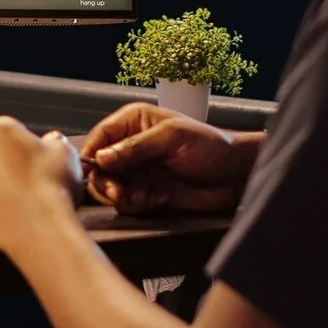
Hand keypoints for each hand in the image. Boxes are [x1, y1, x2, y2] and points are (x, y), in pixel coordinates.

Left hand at [0, 117, 82, 252]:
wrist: (39, 229)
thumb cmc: (51, 186)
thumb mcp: (65, 151)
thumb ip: (55, 141)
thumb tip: (51, 142)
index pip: (10, 130)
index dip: (27, 145)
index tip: (39, 157)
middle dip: (10, 162)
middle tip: (34, 177)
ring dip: (2, 184)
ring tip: (28, 197)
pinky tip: (19, 212)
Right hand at [79, 102, 252, 214]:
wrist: (235, 176)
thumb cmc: (210, 147)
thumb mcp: (172, 138)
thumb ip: (135, 147)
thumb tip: (101, 158)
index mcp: (134, 122)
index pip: (100, 136)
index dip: (92, 155)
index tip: (94, 172)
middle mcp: (130, 145)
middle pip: (98, 166)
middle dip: (107, 183)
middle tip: (122, 194)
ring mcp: (137, 170)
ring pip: (109, 187)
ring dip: (122, 197)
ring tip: (144, 198)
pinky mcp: (145, 192)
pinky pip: (126, 203)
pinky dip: (137, 205)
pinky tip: (159, 200)